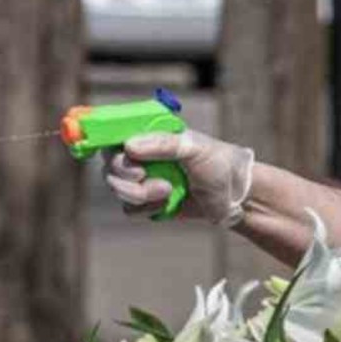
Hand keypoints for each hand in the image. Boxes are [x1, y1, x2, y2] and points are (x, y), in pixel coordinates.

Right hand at [103, 129, 254, 226]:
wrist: (234, 197)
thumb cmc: (218, 164)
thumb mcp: (194, 148)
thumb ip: (163, 144)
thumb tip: (129, 146)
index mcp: (151, 134)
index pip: (115, 132)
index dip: (105, 140)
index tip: (111, 150)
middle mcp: (143, 155)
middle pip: (111, 163)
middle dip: (124, 173)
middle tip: (143, 175)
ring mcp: (144, 180)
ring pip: (117, 188)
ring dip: (139, 193)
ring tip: (167, 190)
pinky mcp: (148, 203)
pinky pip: (129, 209)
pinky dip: (145, 208)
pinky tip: (167, 203)